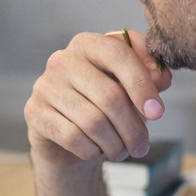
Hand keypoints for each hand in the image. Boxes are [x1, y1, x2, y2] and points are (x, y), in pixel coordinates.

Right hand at [25, 29, 171, 168]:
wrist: (65, 134)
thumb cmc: (102, 104)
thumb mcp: (130, 87)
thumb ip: (150, 77)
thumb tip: (161, 78)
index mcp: (88, 44)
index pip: (119, 55)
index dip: (142, 85)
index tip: (157, 113)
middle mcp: (63, 60)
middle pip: (109, 96)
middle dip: (132, 127)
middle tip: (142, 146)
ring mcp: (45, 85)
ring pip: (93, 122)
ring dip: (115, 144)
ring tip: (122, 152)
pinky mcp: (34, 112)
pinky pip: (73, 137)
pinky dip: (92, 150)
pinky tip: (96, 151)